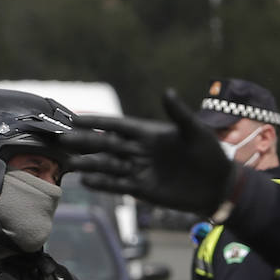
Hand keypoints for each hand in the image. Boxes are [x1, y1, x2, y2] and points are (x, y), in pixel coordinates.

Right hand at [59, 89, 235, 214]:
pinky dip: (103, 183)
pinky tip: (87, 181)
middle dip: (85, 142)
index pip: (117, 125)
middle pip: (106, 145)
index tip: (75, 118)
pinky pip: (118, 185)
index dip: (97, 122)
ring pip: (108, 165)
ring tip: (70, 163)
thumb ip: (179, 114)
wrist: (217, 186)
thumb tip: (167, 91)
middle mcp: (140, 150)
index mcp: (149, 133)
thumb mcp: (196, 132)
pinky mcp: (142, 188)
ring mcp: (139, 170)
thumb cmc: (210, 155)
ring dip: (89, 163)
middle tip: (62, 140)